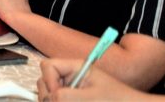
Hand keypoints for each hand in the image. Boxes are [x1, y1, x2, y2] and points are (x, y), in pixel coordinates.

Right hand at [37, 58, 151, 100]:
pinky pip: (58, 101)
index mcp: (75, 68)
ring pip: (49, 96)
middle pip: (45, 82)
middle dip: (48, 95)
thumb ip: (66, 96)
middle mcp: (71, 77)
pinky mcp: (73, 99)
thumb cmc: (119, 101)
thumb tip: (49, 98)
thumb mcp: (91, 97)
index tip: (57, 95)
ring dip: (54, 101)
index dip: (49, 81)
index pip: (48, 66)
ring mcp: (71, 90)